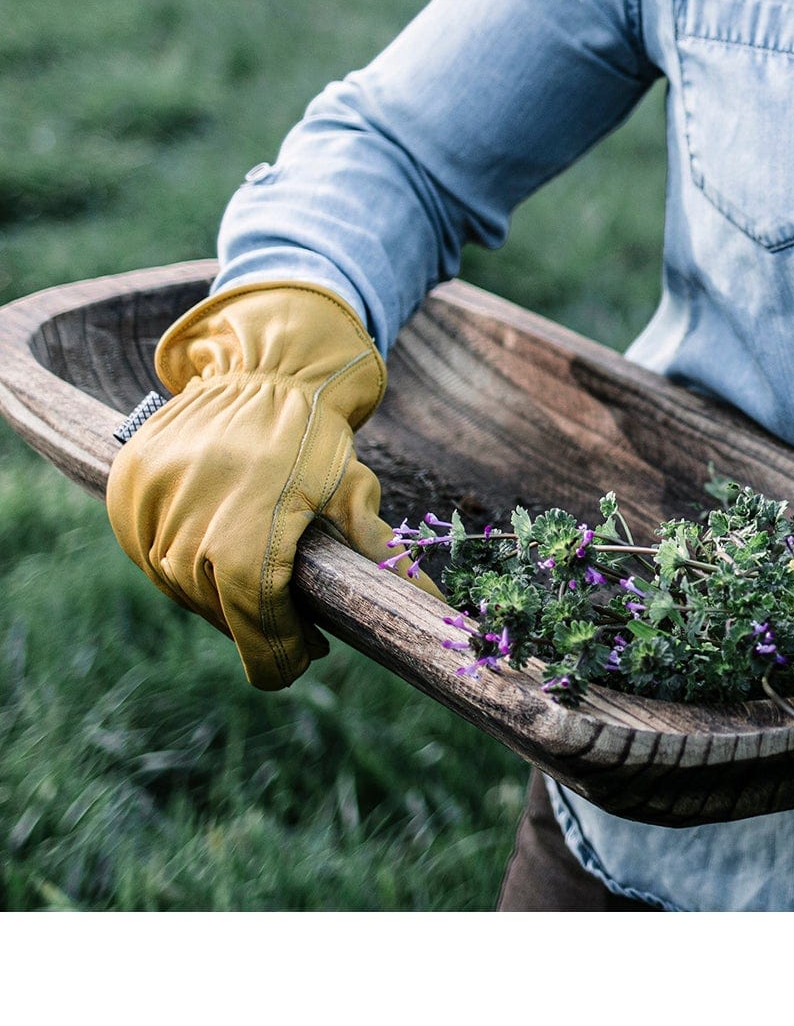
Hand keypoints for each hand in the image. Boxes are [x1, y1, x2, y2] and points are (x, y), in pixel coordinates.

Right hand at [106, 280, 439, 689]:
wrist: (265, 365)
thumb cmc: (318, 433)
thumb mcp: (352, 490)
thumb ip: (379, 552)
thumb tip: (433, 606)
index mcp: (245, 535)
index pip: (254, 624)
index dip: (279, 652)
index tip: (302, 661)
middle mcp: (188, 528)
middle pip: (219, 609)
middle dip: (257, 625)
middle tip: (293, 627)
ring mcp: (149, 509)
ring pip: (180, 584)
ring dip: (218, 598)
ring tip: (256, 592)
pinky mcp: (127, 491)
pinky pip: (150, 550)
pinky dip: (183, 565)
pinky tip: (217, 563)